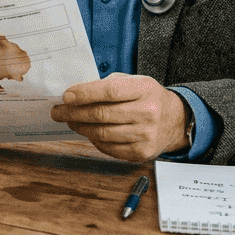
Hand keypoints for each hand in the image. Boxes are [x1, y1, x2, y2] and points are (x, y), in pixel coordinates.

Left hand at [49, 73, 188, 162]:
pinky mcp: (141, 153)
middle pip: (102, 114)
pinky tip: (87, 132)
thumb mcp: (134, 82)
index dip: (85, 94)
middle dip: (74, 113)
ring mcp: (145, 135)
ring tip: (69, 121)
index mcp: (144, 89)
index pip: (110, 91)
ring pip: (102, 133)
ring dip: (80, 127)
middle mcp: (147, 113)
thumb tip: (75, 94)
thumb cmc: (147, 97)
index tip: (66, 96)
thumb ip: (108, 85)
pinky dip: (93, 140)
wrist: (175, 120)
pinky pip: (109, 148)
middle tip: (58, 111)